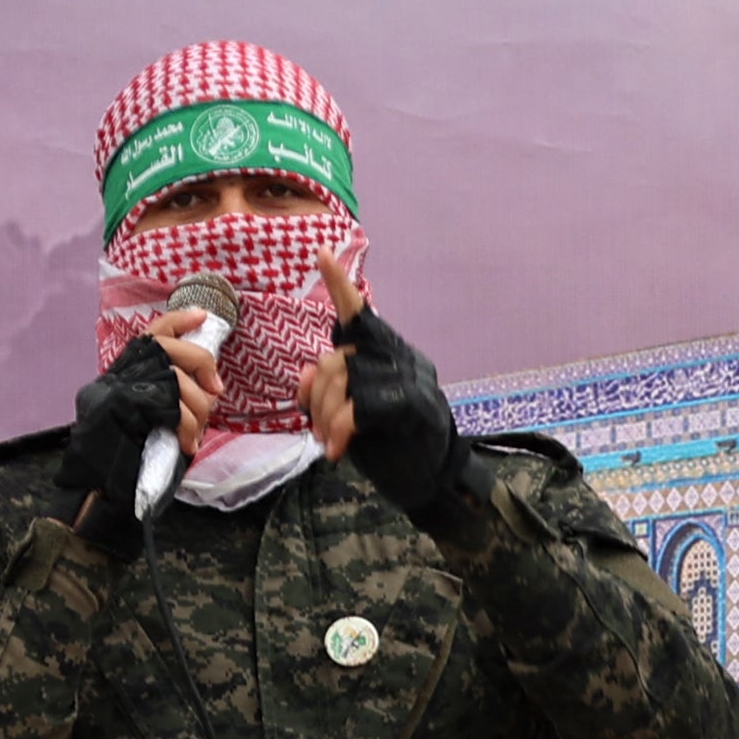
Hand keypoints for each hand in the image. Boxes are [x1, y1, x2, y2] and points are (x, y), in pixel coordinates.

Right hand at [58, 330, 208, 555]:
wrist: (94, 488)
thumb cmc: (126, 459)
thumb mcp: (149, 420)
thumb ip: (167, 398)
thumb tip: (207, 391)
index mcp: (124, 374)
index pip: (152, 333)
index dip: (179, 320)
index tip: (204, 316)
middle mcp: (119, 375)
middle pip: (171, 348)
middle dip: (203, 366)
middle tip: (215, 392)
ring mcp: (120, 389)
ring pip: (177, 379)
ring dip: (198, 411)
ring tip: (194, 435)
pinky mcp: (127, 406)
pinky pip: (172, 405)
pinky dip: (187, 425)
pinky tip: (186, 443)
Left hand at [314, 246, 468, 519]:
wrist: (434, 484)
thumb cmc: (392, 448)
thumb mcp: (351, 415)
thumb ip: (330, 390)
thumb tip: (304, 374)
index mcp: (391, 357)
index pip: (362, 316)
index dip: (340, 287)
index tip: (322, 254)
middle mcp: (403, 360)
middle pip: (339, 356)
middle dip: (315, 394)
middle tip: (316, 428)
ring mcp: (411, 381)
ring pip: (346, 377)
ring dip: (324, 414)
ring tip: (328, 440)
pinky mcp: (412, 407)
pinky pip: (359, 406)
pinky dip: (339, 429)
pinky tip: (338, 450)